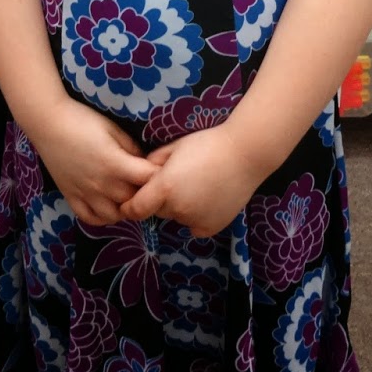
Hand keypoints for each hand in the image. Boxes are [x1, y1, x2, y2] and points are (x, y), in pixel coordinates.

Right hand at [31, 101, 156, 226]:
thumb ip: (131, 147)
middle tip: (145, 182)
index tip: (160, 169)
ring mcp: (86, 194)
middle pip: (134, 200)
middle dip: (144, 192)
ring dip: (124, 208)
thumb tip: (144, 162)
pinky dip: (103, 217)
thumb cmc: (83, 120)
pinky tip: (107, 205)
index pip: (148, 179)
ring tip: (126, 195)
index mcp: (115, 165)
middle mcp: (102, 185)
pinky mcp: (72, 198)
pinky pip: (91, 219)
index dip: (158, 175)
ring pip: (115, 216)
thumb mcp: (112, 128)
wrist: (49, 123)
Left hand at [120, 130, 256, 237]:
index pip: (135, 209)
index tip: (127, 204)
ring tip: (198, 185)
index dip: (129, 207)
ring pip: (178, 216)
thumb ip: (154, 161)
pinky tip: (208, 198)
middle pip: (159, 209)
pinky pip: (194, 225)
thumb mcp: (175, 146)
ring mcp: (195, 221)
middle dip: (161, 198)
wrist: (244, 155)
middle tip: (178, 179)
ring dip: (180, 206)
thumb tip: (144, 173)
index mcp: (164, 189)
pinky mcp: (210, 228)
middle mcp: (177, 209)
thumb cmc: (207, 143)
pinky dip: (196, 216)